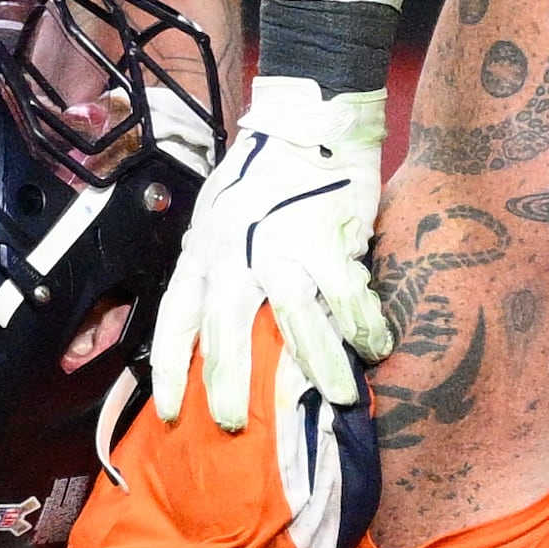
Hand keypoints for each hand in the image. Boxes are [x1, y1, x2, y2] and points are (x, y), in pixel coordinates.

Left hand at [153, 77, 388, 430]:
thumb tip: (215, 326)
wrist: (307, 120)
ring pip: (297, 324)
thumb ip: (216, 266)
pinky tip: (376, 346)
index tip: (172, 414)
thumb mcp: (217, 216)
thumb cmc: (262, 175)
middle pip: (226, 333)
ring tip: (340, 398)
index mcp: (202, 249)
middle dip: (230, 387)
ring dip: (322, 367)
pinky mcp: (326, 239)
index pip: (176, 320)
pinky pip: (347, 297)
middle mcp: (234, 253)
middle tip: (237, 427)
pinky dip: (364, 326)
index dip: (171, 372)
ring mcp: (281, 247)